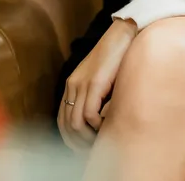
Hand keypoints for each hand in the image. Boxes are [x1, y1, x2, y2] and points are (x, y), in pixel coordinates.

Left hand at [58, 18, 138, 153]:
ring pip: (76, 123)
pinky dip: (98, 126)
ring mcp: (82, 84)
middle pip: (66, 126)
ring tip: (103, 140)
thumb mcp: (102, 81)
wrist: (121, 35)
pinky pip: (90, 114)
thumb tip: (100, 125)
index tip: (87, 149)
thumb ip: (97, 98)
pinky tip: (108, 124)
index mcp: (72, 87)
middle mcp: (73, 86)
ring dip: (90, 138)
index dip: (72, 140)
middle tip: (96, 149)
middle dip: (80, 143)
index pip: (62, 122)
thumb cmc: (117, 60)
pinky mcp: (95, 82)